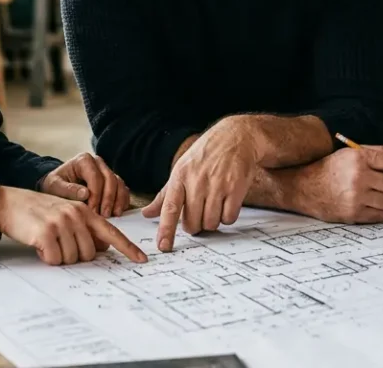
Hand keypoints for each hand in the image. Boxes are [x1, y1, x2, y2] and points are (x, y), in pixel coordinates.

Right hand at [0, 186, 147, 265]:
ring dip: (59, 257)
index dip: (127, 248)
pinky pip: (55, 259)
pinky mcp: (46, 233)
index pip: (111, 233)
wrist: (9, 203)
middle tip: (59, 245)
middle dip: (75, 256)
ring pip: (72, 259)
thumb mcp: (65, 215)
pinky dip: (47, 258)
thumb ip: (84, 229)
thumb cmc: (38, 213)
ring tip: (47, 242)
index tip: (142, 260)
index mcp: (85, 211)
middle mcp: (76, 215)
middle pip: (90, 254)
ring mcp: (61, 223)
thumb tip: (101, 249)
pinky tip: (39, 245)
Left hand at [38, 152, 130, 217]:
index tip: (92, 210)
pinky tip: (117, 211)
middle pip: (110, 179)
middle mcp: (97, 163)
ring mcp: (106, 171)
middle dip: (108, 199)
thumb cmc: (55, 185)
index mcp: (83, 160)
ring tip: (112, 215)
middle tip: (103, 215)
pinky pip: (123, 189)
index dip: (96, 195)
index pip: (95, 176)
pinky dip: (122, 200)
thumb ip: (68, 189)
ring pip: (119, 183)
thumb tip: (86, 194)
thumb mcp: (55, 186)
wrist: (57, 185)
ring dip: (117, 200)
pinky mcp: (112, 181)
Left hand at [142, 120, 258, 250]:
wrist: (235, 137)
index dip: (166, 229)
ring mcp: (217, 185)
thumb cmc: (205, 155)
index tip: (164, 246)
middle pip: (192, 223)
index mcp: (180, 177)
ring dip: (212, 221)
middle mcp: (197, 181)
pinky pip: (229, 218)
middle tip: (199, 213)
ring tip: (214, 205)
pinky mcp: (235, 188)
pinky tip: (227, 203)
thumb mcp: (181, 169)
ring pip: (211, 223)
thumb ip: (165, 195)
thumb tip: (146, 214)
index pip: (170, 208)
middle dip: (195, 225)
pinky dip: (227, 216)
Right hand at [289, 146, 382, 223]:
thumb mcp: (352, 153)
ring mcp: (356, 197)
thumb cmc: (330, 169)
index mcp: (360, 158)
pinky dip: (381, 211)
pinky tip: (372, 204)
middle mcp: (359, 176)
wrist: (303, 187)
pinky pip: (381, 215)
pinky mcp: (353, 213)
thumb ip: (381, 153)